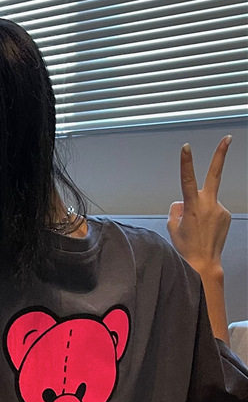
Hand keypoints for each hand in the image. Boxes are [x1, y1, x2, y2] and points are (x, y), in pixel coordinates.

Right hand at [167, 135, 231, 274]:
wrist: (204, 263)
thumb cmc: (186, 247)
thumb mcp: (172, 227)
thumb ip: (177, 209)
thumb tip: (182, 202)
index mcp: (193, 206)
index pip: (187, 179)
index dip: (186, 162)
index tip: (186, 148)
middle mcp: (209, 204)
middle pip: (215, 174)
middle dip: (220, 155)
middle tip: (228, 138)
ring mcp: (220, 209)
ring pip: (206, 201)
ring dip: (200, 210)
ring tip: (197, 229)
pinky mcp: (226, 215)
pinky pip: (212, 211)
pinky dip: (207, 218)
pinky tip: (204, 230)